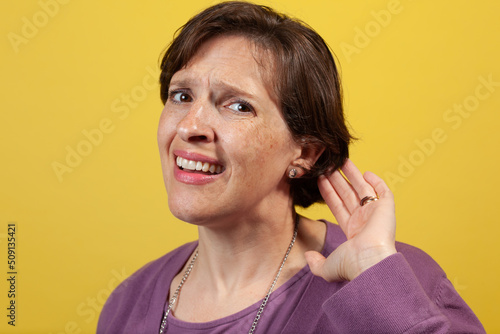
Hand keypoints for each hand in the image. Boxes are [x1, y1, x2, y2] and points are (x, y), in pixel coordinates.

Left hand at [305, 159, 396, 281]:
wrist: (369, 262)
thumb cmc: (351, 265)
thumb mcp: (327, 267)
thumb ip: (316, 263)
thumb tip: (308, 256)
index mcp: (352, 232)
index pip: (338, 206)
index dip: (329, 193)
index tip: (320, 180)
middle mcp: (364, 221)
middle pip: (349, 194)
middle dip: (338, 180)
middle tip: (328, 166)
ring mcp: (376, 214)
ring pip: (363, 189)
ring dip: (353, 175)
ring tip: (341, 161)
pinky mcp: (387, 208)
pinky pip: (383, 192)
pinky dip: (377, 181)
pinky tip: (367, 172)